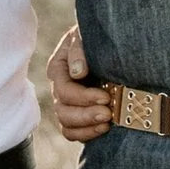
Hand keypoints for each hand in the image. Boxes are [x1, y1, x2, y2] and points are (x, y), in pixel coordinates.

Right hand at [47, 25, 113, 142]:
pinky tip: (104, 128)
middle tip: (108, 114)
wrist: (110, 42)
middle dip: (86, 114)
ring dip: (87, 126)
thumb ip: (79, 49)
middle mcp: (59, 87)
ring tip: (107, 123)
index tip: (105, 96)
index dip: (83, 97)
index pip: (64, 89)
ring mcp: (67, 103)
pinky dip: (87, 134)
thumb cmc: (97, 36)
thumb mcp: (85, 34)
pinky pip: (74, 132)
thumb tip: (78, 72)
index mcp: (58, 67)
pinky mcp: (77, 115)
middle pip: (63, 110)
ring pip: (66, 125)